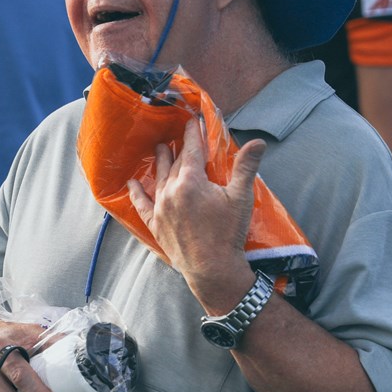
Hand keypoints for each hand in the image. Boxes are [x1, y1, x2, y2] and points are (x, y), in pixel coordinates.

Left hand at [125, 118, 263, 296]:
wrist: (212, 269)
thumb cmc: (228, 233)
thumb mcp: (241, 197)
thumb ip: (245, 167)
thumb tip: (258, 142)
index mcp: (191, 181)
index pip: (190, 149)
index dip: (193, 134)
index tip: (192, 122)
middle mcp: (171, 190)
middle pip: (174, 163)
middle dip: (178, 148)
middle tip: (179, 137)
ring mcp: (160, 208)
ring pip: (159, 178)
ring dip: (160, 162)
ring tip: (160, 149)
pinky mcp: (154, 224)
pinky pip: (141, 204)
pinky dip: (136, 192)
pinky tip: (132, 184)